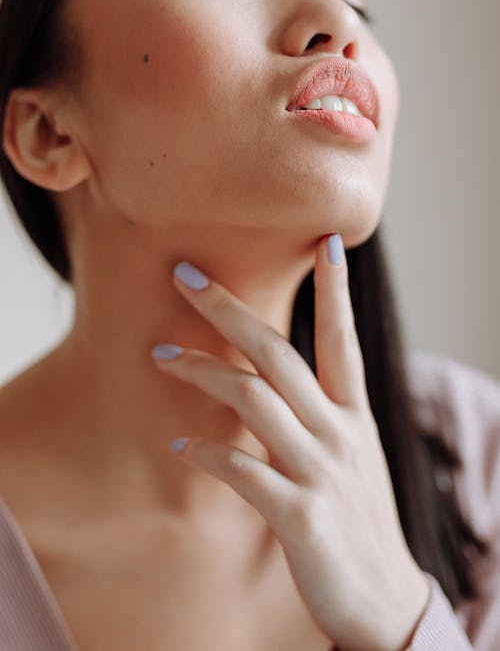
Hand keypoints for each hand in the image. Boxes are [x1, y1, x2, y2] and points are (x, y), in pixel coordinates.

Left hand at [152, 234, 430, 650]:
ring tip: (160, 356)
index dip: (335, 291)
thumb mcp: (350, 456)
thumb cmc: (357, 518)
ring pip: (255, 401)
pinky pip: (243, 473)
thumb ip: (318, 416)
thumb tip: (269, 381)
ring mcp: (322, 473)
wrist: (386, 600)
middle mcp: (340, 434)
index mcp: (354, 416)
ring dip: (204, 373)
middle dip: (231, 310)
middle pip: (280, 355)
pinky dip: (207, 454)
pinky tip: (179, 444)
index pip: (343, 340)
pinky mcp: (301, 516)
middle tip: (186, 276)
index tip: (325, 243)